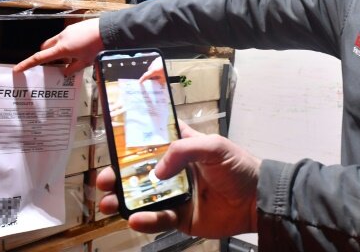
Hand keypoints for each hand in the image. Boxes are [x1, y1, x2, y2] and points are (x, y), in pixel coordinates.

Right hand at [13, 18, 103, 74]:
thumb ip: (73, 68)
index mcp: (61, 49)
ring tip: (72, 56)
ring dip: (57, 49)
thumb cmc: (96, 47)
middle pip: (45, 48)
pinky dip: (66, 43)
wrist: (107, 30)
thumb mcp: (86, 62)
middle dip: (46, 55)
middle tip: (55, 64)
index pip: (40, 58)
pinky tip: (79, 47)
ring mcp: (67, 31)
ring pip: (54, 42)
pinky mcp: (73, 27)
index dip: (27, 64)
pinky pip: (64, 36)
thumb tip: (65, 72)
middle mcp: (61, 38)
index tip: (18, 69)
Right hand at [96, 122, 259, 237]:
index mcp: (183, 147)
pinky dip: (145, 220)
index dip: (132, 142)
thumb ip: (183, 149)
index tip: (113, 144)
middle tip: (104, 179)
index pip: (152, 140)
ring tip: (109, 201)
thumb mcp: (214, 146)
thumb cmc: (239, 168)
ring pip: (143, 197)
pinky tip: (136, 218)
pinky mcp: (180, 217)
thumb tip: (157, 171)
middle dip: (119, 175)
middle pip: (140, 171)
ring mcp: (176, 194)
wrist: (256, 201)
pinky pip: (158, 219)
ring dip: (124, 199)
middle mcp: (176, 170)